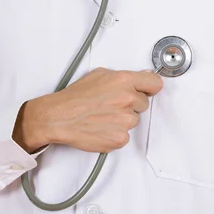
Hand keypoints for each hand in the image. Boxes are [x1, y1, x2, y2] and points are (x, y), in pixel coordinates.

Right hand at [13, 68, 162, 152]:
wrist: (58, 117)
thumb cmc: (74, 98)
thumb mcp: (98, 75)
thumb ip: (122, 77)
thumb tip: (140, 78)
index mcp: (124, 81)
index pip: (155, 84)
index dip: (149, 88)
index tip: (147, 90)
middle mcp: (127, 100)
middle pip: (143, 104)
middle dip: (130, 105)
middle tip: (110, 105)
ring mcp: (125, 121)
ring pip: (134, 121)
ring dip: (122, 120)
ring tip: (102, 116)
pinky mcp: (120, 138)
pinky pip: (125, 136)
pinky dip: (114, 134)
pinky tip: (100, 127)